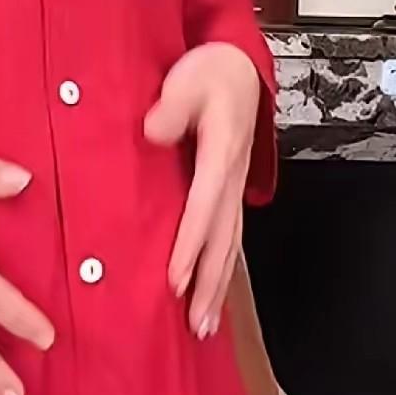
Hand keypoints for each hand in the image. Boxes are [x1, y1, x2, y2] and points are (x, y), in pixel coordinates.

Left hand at [143, 43, 260, 339]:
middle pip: (223, 240)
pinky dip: (219, 269)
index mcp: (222, 153)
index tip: (176, 281)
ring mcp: (234, 188)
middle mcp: (232, 177)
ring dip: (217, 287)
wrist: (241, 68)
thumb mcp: (190, 77)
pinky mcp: (228, 191)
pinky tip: (209, 294)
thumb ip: (172, 105)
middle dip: (209, 285)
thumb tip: (154, 132)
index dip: (190, 246)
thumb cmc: (213, 72)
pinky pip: (226, 237)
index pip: (204, 207)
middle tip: (196, 326)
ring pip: (228, 245)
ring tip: (204, 326)